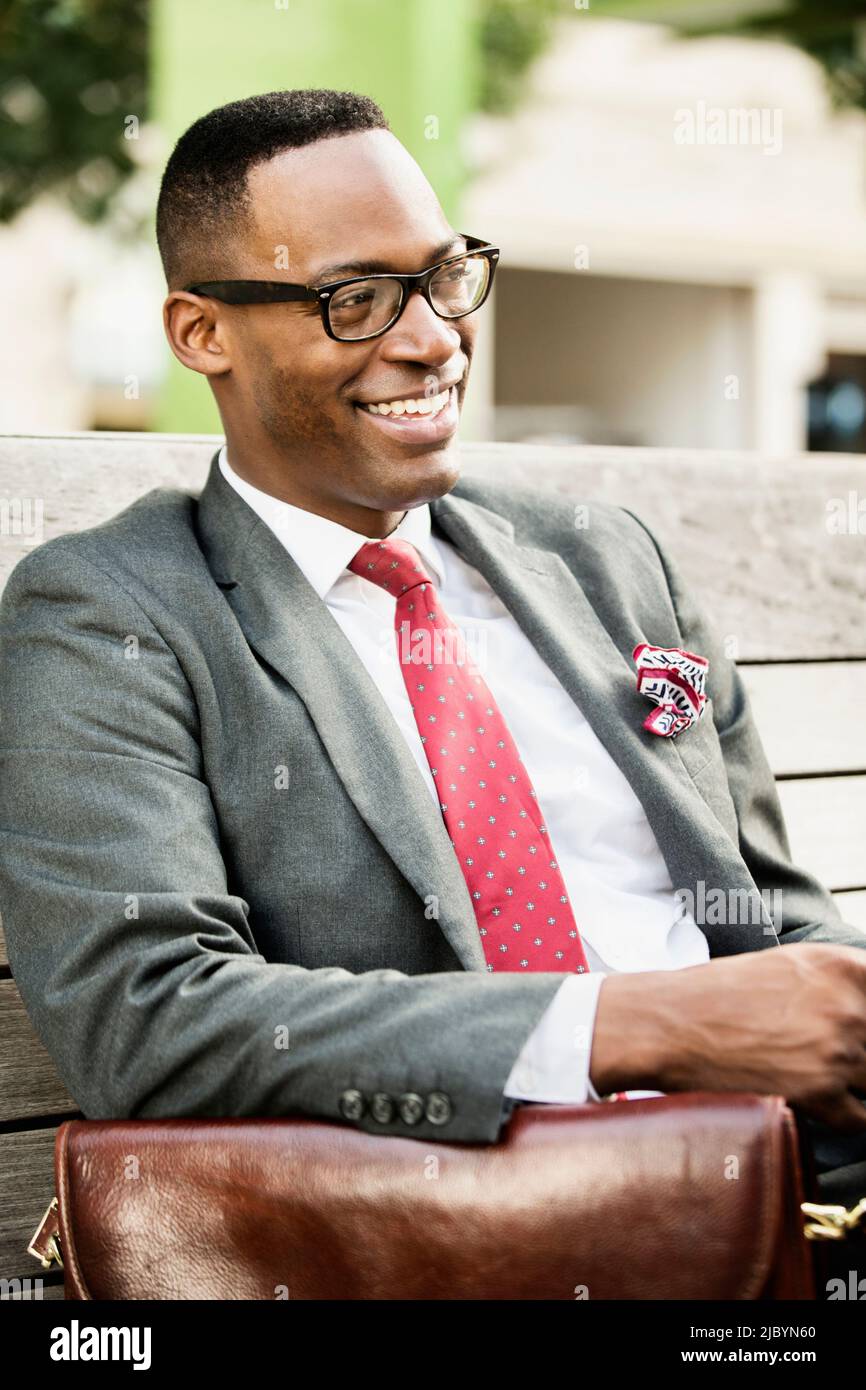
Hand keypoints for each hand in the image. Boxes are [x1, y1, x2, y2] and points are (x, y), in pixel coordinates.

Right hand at [589, 943, 865, 1131]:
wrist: (669, 1023)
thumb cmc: (718, 994)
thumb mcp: (786, 966)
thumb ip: (835, 983)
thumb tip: (861, 1011)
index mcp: (840, 965)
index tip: (856, 1037)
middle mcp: (846, 1002)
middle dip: (860, 1055)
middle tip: (824, 1058)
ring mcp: (836, 1047)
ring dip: (853, 1085)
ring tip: (820, 1080)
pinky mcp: (819, 1090)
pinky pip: (860, 1118)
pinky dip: (843, 1117)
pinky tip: (816, 1104)